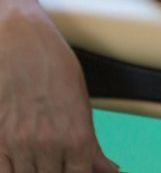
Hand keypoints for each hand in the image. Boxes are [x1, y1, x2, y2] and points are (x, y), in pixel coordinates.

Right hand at [0, 9, 118, 172]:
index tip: (79, 170)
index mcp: (77, 137)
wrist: (21, 43)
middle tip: (60, 163)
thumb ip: (92, 146)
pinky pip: (4, 171)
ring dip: (37, 172)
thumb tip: (108, 170)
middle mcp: (49, 146)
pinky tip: (21, 165)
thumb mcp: (83, 103)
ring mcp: (20, 145)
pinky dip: (13, 171)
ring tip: (43, 161)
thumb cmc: (55, 67)